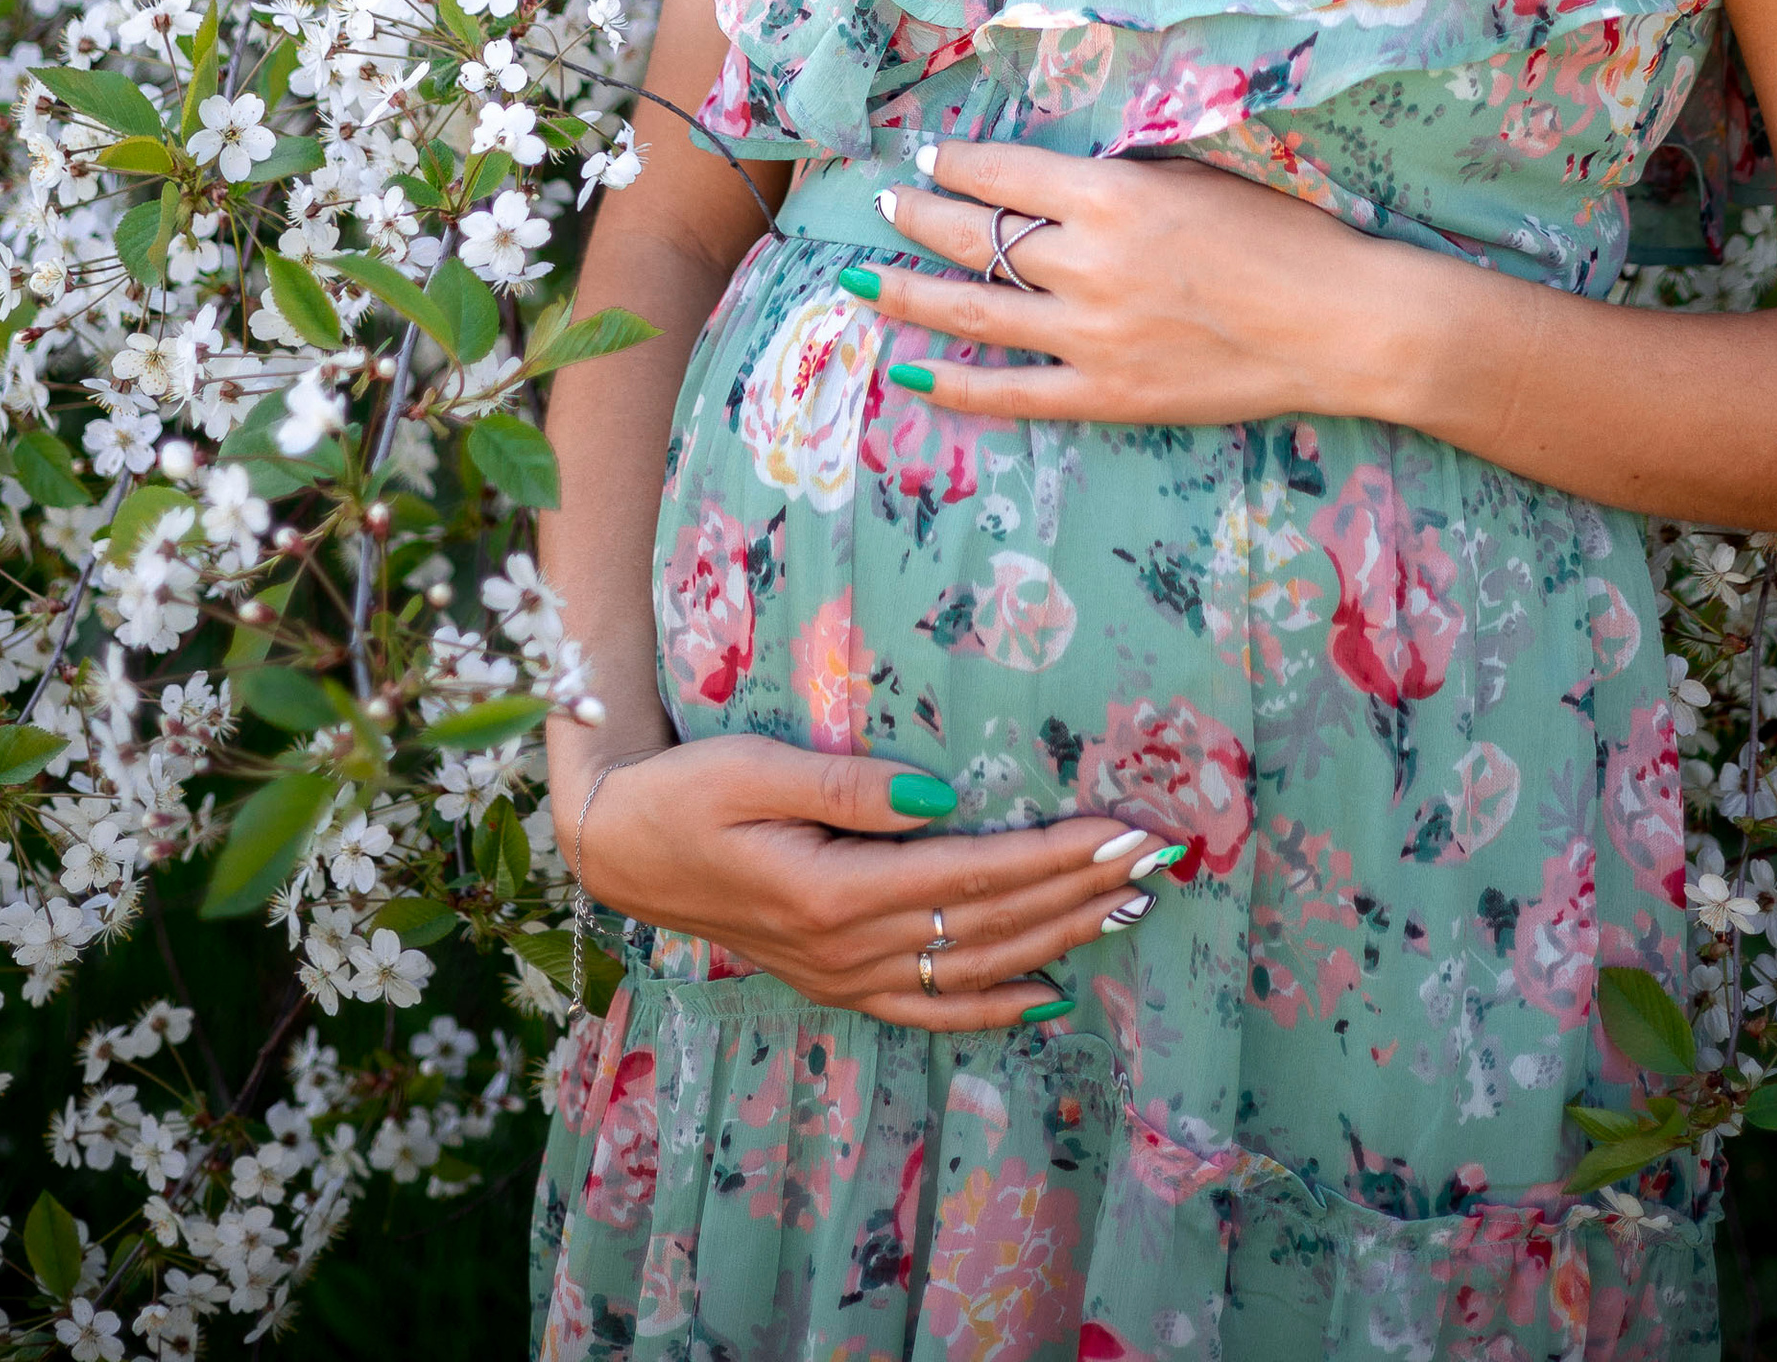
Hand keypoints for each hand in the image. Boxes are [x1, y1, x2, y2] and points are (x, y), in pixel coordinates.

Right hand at [568, 731, 1179, 1030]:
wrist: (620, 848)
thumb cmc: (686, 791)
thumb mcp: (756, 768)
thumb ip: (851, 785)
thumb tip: (942, 796)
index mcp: (836, 890)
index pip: (976, 872)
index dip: (1057, 854)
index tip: (1124, 831)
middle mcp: (848, 948)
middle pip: (991, 923)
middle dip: (1081, 891)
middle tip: (1156, 861)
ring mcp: (843, 976)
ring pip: (973, 967)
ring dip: (1057, 938)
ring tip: (1127, 910)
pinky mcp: (834, 982)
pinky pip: (927, 1009)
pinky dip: (993, 1007)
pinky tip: (1049, 994)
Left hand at [839, 137, 1400, 426]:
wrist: (1342, 324)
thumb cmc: (1285, 237)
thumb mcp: (1197, 178)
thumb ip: (1120, 182)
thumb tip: (1055, 180)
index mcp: (1112, 196)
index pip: (1004, 172)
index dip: (957, 162)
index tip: (931, 156)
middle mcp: (1088, 263)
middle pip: (974, 235)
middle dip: (919, 215)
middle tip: (885, 203)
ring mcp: (1091, 336)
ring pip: (973, 311)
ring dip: (908, 291)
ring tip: (859, 279)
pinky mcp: (1107, 396)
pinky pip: (1012, 393)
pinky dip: (956, 386)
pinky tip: (911, 374)